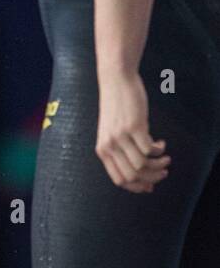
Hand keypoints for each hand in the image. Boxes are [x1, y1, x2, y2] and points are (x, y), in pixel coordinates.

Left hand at [96, 72, 169, 192]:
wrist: (115, 80)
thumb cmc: (117, 108)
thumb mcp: (113, 133)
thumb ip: (123, 153)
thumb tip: (146, 182)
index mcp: (102, 149)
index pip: (119, 180)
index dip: (137, 187)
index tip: (150, 185)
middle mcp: (109, 145)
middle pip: (133, 176)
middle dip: (152, 178)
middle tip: (164, 171)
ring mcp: (120, 136)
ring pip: (143, 165)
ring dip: (159, 165)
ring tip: (166, 158)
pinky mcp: (133, 126)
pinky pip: (150, 149)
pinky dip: (159, 150)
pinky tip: (161, 142)